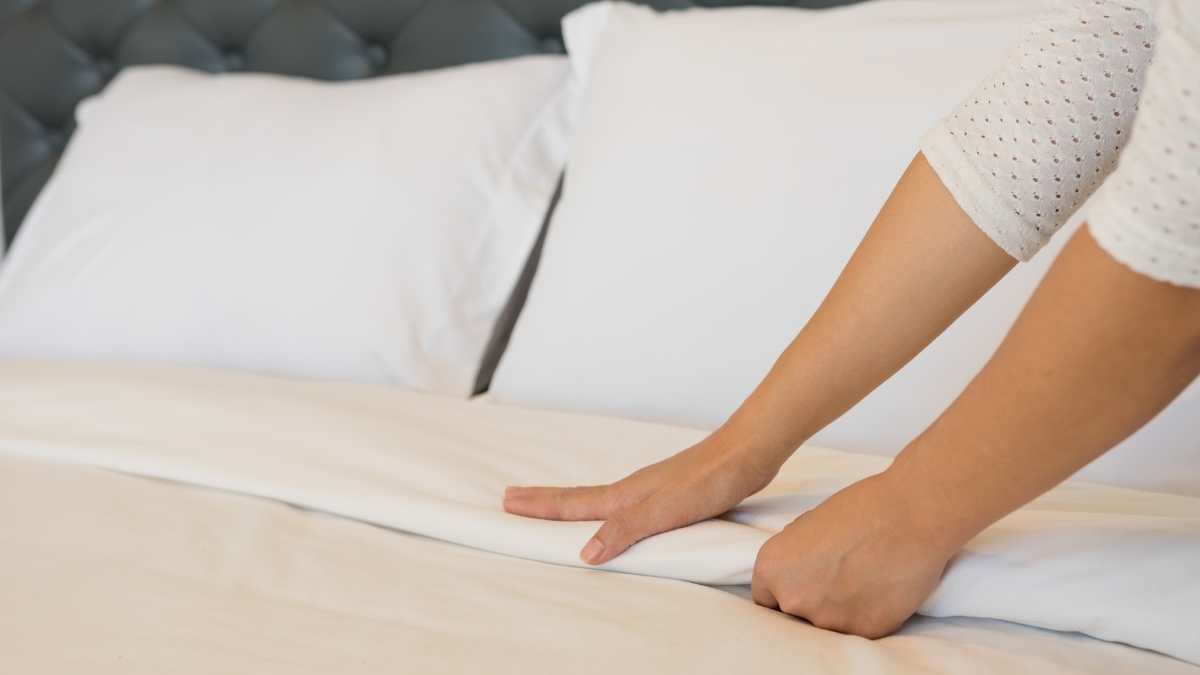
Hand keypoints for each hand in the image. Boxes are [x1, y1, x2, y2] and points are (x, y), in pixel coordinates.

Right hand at [503, 430, 783, 564]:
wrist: (747, 451)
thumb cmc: (711, 478)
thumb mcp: (666, 511)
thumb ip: (626, 530)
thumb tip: (585, 553)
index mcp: (626, 495)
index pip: (573, 504)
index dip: (540, 507)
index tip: (507, 503)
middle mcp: (633, 489)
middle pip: (577, 496)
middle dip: (543, 499)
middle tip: (510, 497)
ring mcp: (650, 487)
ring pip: (598, 496)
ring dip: (569, 500)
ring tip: (549, 502)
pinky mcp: (669, 491)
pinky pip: (621, 502)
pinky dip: (602, 505)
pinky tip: (612, 509)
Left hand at [751, 472, 953, 637]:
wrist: (912, 515)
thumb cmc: (862, 508)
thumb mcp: (809, 522)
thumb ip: (794, 552)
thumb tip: (795, 567)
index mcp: (772, 568)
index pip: (765, 597)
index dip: (785, 588)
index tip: (802, 581)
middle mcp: (793, 599)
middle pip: (793, 612)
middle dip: (810, 597)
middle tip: (837, 575)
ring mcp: (828, 620)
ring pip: (825, 623)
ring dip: (838, 607)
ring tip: (862, 577)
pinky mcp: (864, 631)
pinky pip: (856, 628)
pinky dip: (865, 613)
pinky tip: (879, 587)